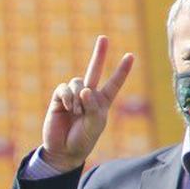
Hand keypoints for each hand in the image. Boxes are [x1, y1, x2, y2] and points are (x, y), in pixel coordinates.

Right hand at [39, 35, 134, 171]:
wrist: (63, 150)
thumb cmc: (83, 139)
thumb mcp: (95, 124)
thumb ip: (92, 106)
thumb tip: (84, 89)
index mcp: (102, 102)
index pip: (114, 83)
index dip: (122, 71)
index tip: (130, 56)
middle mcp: (88, 95)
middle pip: (95, 70)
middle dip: (99, 54)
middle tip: (104, 38)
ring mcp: (73, 96)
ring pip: (78, 82)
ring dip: (78, 96)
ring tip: (76, 112)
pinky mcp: (59, 98)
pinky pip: (64, 88)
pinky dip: (68, 97)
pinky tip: (68, 108)